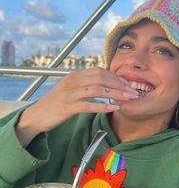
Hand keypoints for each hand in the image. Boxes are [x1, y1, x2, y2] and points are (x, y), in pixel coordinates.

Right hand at [16, 67, 137, 144]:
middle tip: (133, 92)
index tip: (128, 84)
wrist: (36, 116)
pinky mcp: (67, 107)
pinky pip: (88, 105)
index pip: (99, 71)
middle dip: (120, 84)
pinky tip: (113, 108)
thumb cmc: (56, 104)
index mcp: (74, 76)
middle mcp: (72, 82)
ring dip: (116, 94)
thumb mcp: (70, 90)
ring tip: (128, 99)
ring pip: (97, 90)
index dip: (116, 77)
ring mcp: (69, 94)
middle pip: (101, 78)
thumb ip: (84, 85)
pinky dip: (103, 106)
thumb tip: (103, 84)